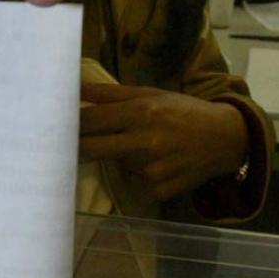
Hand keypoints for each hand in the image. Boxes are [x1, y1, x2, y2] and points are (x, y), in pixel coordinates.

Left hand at [79, 84, 248, 200]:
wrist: (224, 139)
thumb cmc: (182, 111)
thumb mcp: (149, 94)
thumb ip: (108, 93)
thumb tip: (73, 87)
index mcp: (140, 112)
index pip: (89, 121)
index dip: (67, 124)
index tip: (53, 125)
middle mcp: (144, 141)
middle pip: (90, 149)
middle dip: (75, 147)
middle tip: (67, 145)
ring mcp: (152, 169)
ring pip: (115, 165)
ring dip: (117, 157)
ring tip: (140, 146)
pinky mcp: (159, 189)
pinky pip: (134, 181)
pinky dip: (137, 173)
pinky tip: (156, 162)